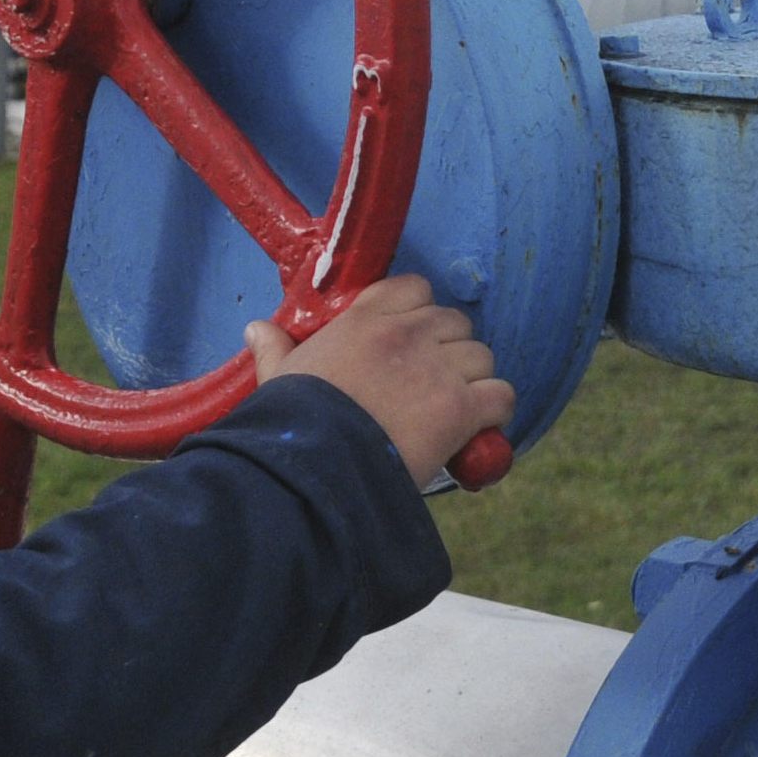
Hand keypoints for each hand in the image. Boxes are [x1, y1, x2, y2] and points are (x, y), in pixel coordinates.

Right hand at [244, 276, 516, 489]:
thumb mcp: (278, 378)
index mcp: (365, 319)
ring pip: (482, 356)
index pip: (414, 288)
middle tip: (432, 383)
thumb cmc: (292, 425)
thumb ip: (275, 350)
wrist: (315, 467)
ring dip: (473, 381)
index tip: (410, 340)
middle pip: (455, 322)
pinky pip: (501, 394)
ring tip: (453, 410)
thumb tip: (256, 329)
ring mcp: (437, 369)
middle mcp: (407, 334)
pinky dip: (495, 411)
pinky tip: (478, 430)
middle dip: (449, 349)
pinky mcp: (461, 408)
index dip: (419, 313)